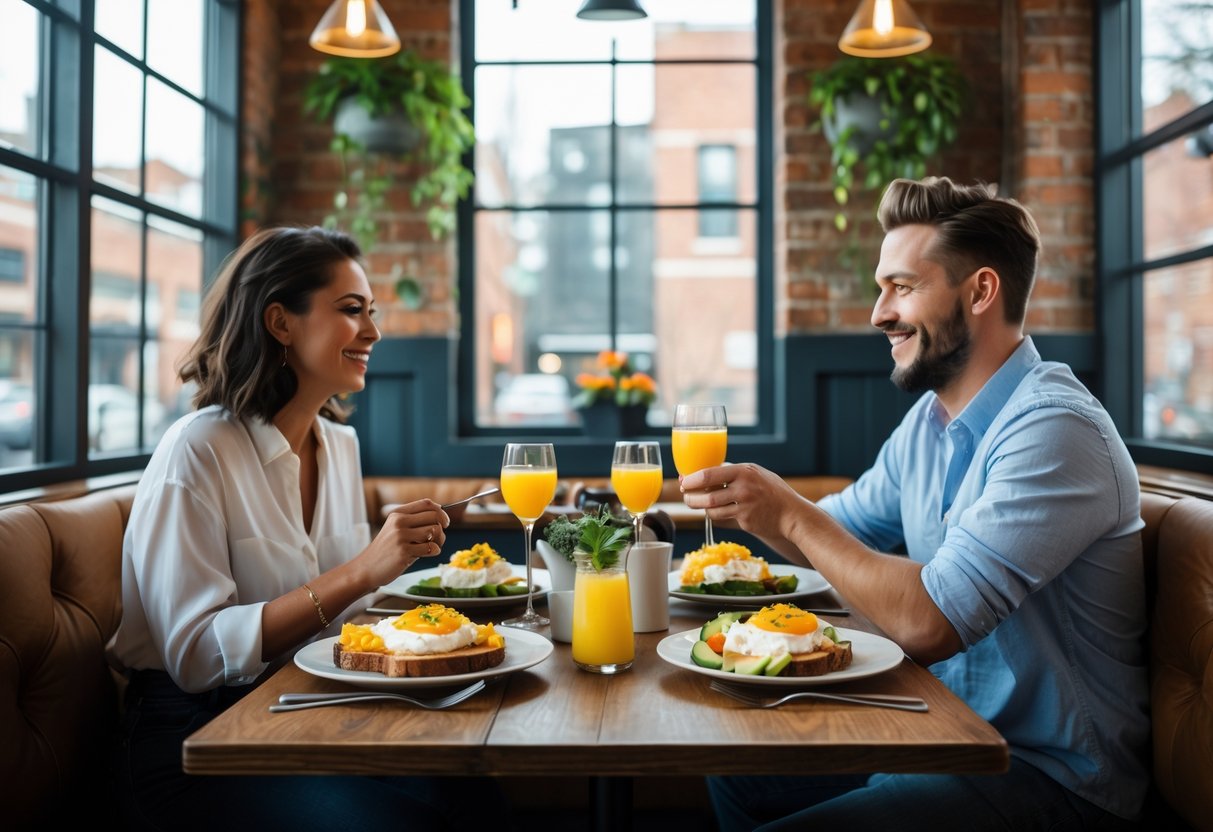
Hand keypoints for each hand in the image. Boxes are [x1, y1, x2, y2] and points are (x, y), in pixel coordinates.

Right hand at [358, 498, 449, 586]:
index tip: (445, 521)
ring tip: (432, 547)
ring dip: (440, 540)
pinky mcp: (404, 552)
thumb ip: (414, 522)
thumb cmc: (386, 550)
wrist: (367, 568)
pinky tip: (427, 554)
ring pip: (434, 531)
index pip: (426, 503)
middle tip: (439, 538)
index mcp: (398, 514)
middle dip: (442, 527)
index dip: (440, 511)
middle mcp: (399, 522)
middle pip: (434, 516)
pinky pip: (431, 548)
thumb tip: (441, 516)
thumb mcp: (395, 529)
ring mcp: (401, 537)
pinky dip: (434, 551)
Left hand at [680, 463, 811, 541]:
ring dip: (700, 507)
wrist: (792, 514)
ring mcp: (745, 506)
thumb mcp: (756, 474)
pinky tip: (716, 511)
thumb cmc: (772, 491)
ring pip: (711, 509)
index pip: (710, 474)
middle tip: (685, 496)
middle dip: (691, 497)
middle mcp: (744, 488)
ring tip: (696, 503)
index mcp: (744, 471)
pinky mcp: (745, 521)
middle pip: (707, 495)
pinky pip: (722, 517)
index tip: (684, 481)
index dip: (692, 479)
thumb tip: (705, 473)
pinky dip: (716, 514)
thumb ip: (734, 472)